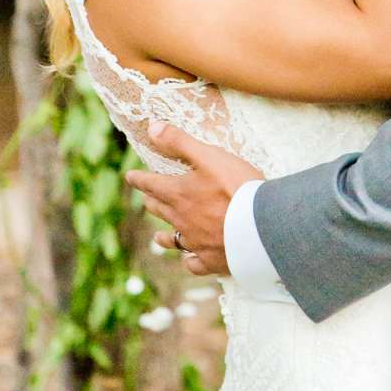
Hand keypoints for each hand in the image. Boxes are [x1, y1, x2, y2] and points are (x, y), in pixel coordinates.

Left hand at [126, 123, 261, 276]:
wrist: (260, 225)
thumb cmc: (236, 186)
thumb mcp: (208, 155)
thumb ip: (180, 141)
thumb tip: (151, 127)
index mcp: (178, 194)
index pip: (152, 184)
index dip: (140, 179)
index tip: (131, 177)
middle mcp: (182, 219)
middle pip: (160, 210)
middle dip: (151, 202)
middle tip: (147, 198)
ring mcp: (196, 242)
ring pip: (173, 240)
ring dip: (163, 236)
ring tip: (158, 236)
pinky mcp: (212, 259)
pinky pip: (195, 263)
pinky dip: (190, 261)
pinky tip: (190, 260)